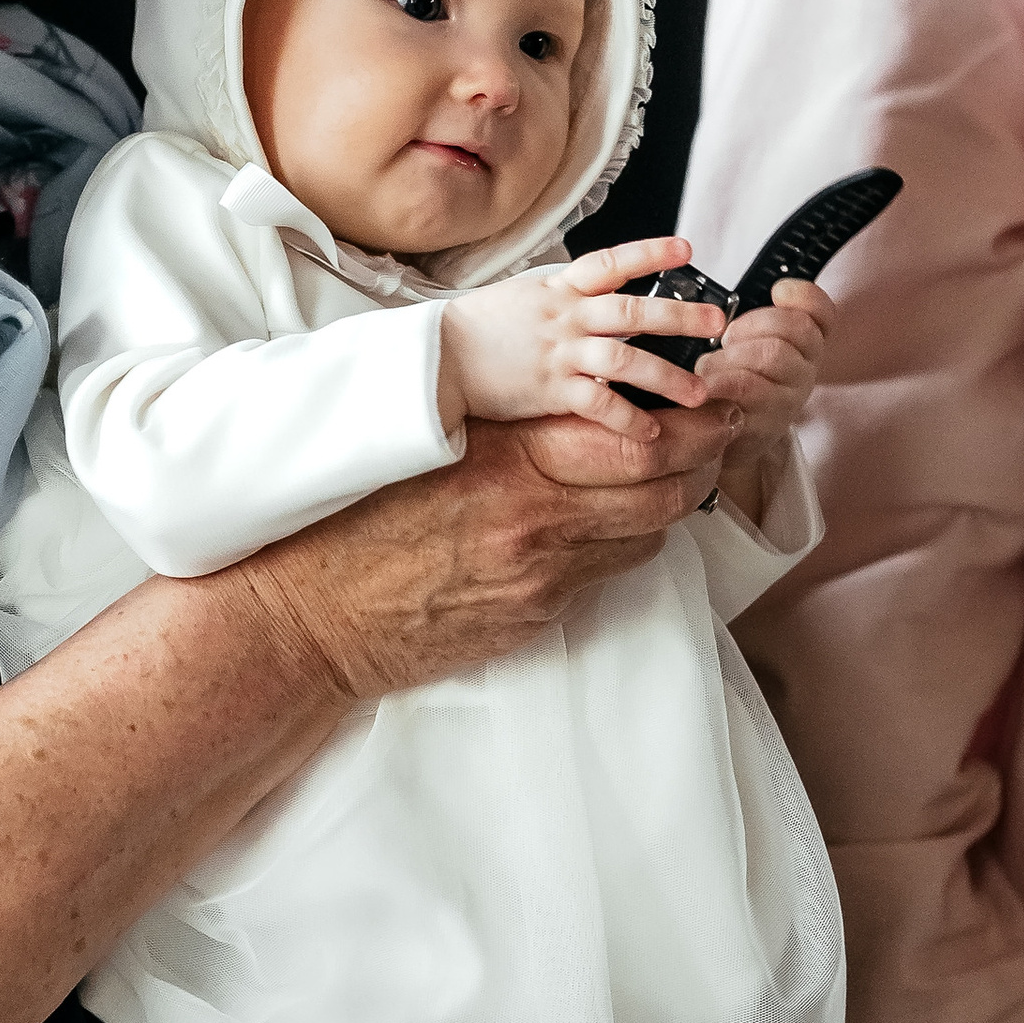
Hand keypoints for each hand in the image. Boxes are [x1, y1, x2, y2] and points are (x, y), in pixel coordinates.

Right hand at [241, 391, 737, 699]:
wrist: (303, 620)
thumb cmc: (348, 523)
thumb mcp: (424, 449)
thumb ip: (503, 430)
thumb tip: (572, 405)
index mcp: (504, 465)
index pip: (633, 440)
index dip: (689, 424)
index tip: (713, 402)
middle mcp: (533, 524)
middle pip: (660, 490)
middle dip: (701, 460)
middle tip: (720, 434)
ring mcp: (538, 579)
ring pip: (642, 536)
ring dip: (666, 504)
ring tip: (677, 474)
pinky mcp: (531, 619)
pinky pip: (601, 576)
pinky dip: (619, 545)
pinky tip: (610, 525)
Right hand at [440, 238, 729, 430]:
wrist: (435, 360)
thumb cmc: (476, 331)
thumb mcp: (521, 296)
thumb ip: (562, 294)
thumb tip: (597, 289)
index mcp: (557, 289)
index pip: (610, 263)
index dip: (649, 253)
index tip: (687, 249)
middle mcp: (563, 316)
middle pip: (632, 310)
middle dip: (680, 316)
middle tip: (718, 322)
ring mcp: (557, 353)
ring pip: (624, 358)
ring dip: (666, 377)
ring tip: (699, 394)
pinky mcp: (547, 390)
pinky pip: (596, 403)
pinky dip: (626, 418)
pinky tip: (649, 433)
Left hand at [695, 275, 832, 520]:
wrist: (723, 443)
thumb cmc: (730, 384)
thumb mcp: (741, 349)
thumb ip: (746, 323)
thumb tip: (712, 303)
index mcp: (802, 346)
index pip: (822, 313)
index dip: (805, 296)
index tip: (777, 290)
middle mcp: (804, 370)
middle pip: (795, 329)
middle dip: (754, 324)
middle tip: (726, 337)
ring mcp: (788, 399)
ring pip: (772, 355)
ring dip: (734, 353)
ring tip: (707, 366)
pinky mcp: (765, 424)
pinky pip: (745, 392)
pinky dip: (718, 383)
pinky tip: (700, 387)